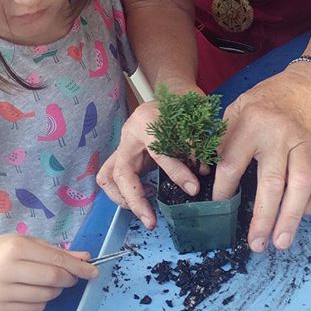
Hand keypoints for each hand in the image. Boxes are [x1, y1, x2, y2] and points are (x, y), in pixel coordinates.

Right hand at [0, 234, 98, 310]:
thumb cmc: (8, 250)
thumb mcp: (32, 243)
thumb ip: (59, 251)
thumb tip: (86, 258)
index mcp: (16, 249)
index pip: (56, 260)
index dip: (78, 267)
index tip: (93, 271)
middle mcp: (6, 271)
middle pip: (52, 279)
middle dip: (69, 279)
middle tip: (71, 276)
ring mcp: (1, 292)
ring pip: (46, 296)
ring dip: (57, 290)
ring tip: (50, 282)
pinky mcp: (0, 309)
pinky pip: (35, 308)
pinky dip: (43, 300)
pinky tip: (35, 290)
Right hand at [97, 99, 207, 228]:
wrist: (173, 89)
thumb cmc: (185, 102)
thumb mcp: (194, 116)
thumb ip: (197, 141)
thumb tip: (203, 170)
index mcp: (146, 120)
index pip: (158, 151)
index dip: (176, 171)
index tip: (193, 188)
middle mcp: (129, 133)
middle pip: (122, 172)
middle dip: (135, 200)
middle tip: (151, 221)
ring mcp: (123, 144)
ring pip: (108, 176)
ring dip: (122, 199)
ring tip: (145, 213)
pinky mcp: (124, 154)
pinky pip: (112, 177)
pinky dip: (123, 193)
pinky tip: (146, 196)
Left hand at [212, 65, 310, 251]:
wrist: (300, 87)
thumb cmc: (261, 102)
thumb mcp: (233, 112)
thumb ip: (222, 142)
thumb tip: (207, 177)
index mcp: (251, 124)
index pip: (233, 164)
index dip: (224, 190)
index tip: (218, 208)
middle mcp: (280, 136)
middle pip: (272, 181)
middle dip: (264, 217)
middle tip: (257, 244)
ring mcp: (304, 145)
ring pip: (301, 186)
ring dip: (291, 217)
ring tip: (281, 242)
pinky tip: (298, 217)